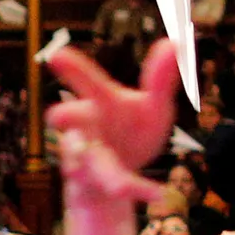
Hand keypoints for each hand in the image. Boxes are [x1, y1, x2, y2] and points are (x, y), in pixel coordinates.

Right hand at [43, 42, 177, 206]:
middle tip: (61, 114)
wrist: (118, 180)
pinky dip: (136, 190)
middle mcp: (85, 128)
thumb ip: (161, 79)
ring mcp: (84, 159)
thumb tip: (177, 41)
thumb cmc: (132, 132)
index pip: (88, 83)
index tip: (57, 55)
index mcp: (100, 103)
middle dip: (65, 116)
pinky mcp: (95, 187)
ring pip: (85, 162)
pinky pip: (110, 189)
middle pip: (68, 118)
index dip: (73, 70)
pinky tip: (159, 193)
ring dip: (98, 168)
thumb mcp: (153, 106)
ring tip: (119, 184)